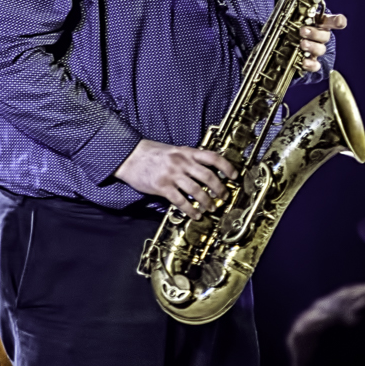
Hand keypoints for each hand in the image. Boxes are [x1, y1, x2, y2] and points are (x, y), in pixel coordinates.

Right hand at [116, 139, 235, 214]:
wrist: (130, 156)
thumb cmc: (151, 153)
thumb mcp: (174, 150)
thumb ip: (188, 158)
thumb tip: (205, 169)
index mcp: (186, 152)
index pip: (213, 157)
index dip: (227, 167)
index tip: (234, 176)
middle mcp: (182, 162)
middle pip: (208, 177)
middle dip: (220, 190)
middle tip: (223, 197)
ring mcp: (172, 174)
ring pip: (197, 191)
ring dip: (207, 202)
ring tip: (211, 208)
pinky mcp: (162, 186)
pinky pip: (181, 201)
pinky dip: (191, 210)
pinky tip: (195, 215)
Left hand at [300, 12, 345, 73]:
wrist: (290, 39)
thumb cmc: (296, 20)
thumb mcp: (295, 7)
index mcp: (321, 22)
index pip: (333, 20)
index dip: (338, 21)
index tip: (340, 21)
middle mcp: (321, 35)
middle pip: (325, 36)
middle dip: (314, 33)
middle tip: (302, 31)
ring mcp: (316, 49)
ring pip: (320, 49)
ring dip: (312, 47)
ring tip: (302, 44)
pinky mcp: (310, 61)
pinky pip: (315, 65)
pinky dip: (310, 64)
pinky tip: (303, 62)